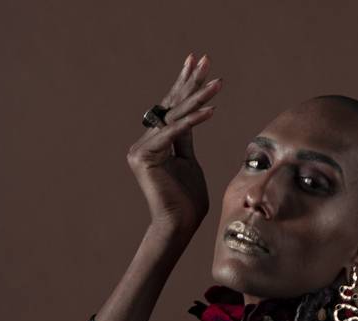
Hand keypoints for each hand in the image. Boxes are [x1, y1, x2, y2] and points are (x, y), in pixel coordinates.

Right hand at [128, 52, 221, 236]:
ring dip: (199, 98)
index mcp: (153, 142)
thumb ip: (185, 137)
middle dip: (189, 81)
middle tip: (204, 58)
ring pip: (175, 118)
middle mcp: (142, 142)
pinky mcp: (143, 156)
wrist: (178, 224)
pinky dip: (194, 121)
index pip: (171, 108)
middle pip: (171, 107)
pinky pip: (174, 134)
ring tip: (218, 83)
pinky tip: (212, 109)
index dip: (184, 84)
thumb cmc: (187, 199)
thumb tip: (193, 113)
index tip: (196, 61)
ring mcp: (139, 149)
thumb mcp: (188, 159)